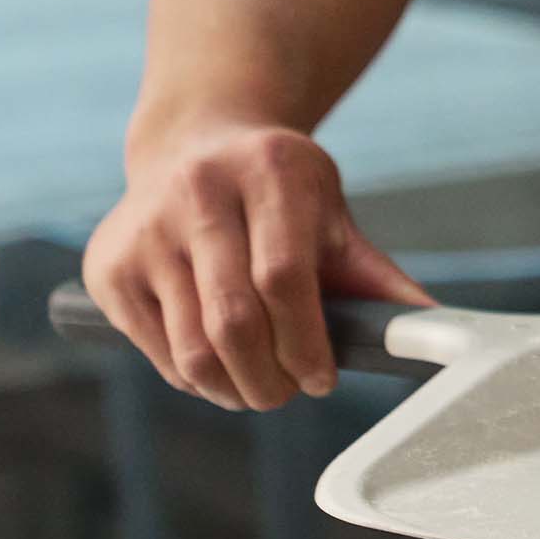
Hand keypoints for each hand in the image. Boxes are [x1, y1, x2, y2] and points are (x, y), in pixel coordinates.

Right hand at [83, 119, 431, 410]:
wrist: (195, 144)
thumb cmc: (281, 193)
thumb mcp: (331, 215)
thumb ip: (375, 276)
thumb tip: (432, 331)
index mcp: (269, 172)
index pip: (283, 277)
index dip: (306, 342)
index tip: (323, 378)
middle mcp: (197, 192)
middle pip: (233, 320)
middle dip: (269, 378)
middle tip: (290, 394)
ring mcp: (143, 229)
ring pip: (191, 346)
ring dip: (232, 388)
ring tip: (260, 389)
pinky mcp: (107, 266)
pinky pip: (157, 350)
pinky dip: (194, 378)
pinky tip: (220, 369)